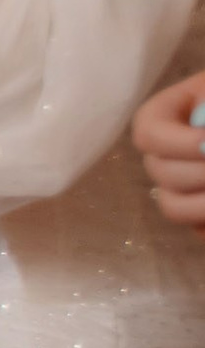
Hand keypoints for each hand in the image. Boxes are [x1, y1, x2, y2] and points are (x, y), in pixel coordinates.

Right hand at [134, 71, 204, 237]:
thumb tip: (202, 139)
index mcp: (162, 118)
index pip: (148, 134)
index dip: (178, 143)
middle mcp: (163, 156)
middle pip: (161, 173)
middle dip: (201, 172)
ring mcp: (179, 188)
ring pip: (173, 207)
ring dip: (203, 204)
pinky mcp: (197, 215)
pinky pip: (198, 230)